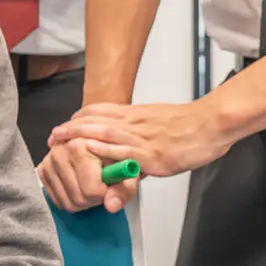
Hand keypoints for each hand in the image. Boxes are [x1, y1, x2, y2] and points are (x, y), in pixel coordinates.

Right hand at [38, 139, 118, 212]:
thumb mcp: (126, 169)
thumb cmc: (113, 154)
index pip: (91, 189)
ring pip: (68, 202)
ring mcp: (49, 162)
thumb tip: (111, 205)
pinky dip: (70, 199)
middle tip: (101, 185)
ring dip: (83, 199)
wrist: (97, 141)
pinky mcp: (43, 170)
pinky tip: (79, 186)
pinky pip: (58, 200)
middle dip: (94, 198)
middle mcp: (59, 152)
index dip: (104, 193)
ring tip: (91, 184)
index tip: (108, 184)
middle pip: (79, 198)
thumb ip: (123, 189)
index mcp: (79, 146)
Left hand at [49, 101, 234, 180]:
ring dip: (78, 135)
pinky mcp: (151, 155)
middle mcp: (134, 123)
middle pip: (95, 119)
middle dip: (71, 128)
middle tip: (53, 135)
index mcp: (136, 115)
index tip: (66, 123)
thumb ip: (143, 134)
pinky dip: (103, 150)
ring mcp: (142, 138)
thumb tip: (131, 148)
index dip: (80, 116)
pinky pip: (123, 151)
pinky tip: (89, 150)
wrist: (212, 123)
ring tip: (59, 141)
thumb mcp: (160, 125)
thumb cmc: (191, 124)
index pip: (101, 110)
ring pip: (103, 132)